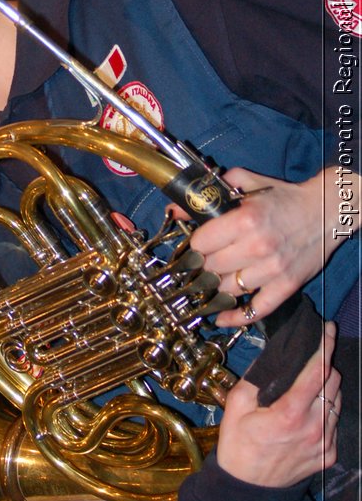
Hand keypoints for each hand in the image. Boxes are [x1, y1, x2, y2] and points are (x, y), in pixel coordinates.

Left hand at [189, 166, 334, 325]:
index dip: (195, 244)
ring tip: (213, 280)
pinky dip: (236, 317)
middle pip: (211, 267)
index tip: (197, 244)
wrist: (325, 212)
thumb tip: (176, 209)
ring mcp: (272, 270)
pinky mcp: (287, 287)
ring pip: (228, 289)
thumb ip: (210, 192)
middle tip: (204, 262)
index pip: (202, 243)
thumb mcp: (246, 183)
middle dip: (204, 264)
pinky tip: (221, 317)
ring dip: (217, 287)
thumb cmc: (284, 197)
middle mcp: (257, 247)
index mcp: (245, 219)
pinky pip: (256, 311)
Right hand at [216, 321, 340, 487]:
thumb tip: (273, 356)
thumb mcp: (236, 405)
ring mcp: (324, 443)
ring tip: (310, 382)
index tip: (328, 329)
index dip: (325, 346)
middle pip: (333, 383)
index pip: (317, 371)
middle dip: (326, 364)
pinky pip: (334, 423)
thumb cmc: (238, 445)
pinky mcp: (329, 455)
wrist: (248, 489)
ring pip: (337, 402)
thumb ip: (256, 378)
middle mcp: (313, 427)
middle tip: (314, 354)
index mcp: (290, 412)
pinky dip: (325, 411)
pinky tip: (308, 410)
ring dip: (327, 387)